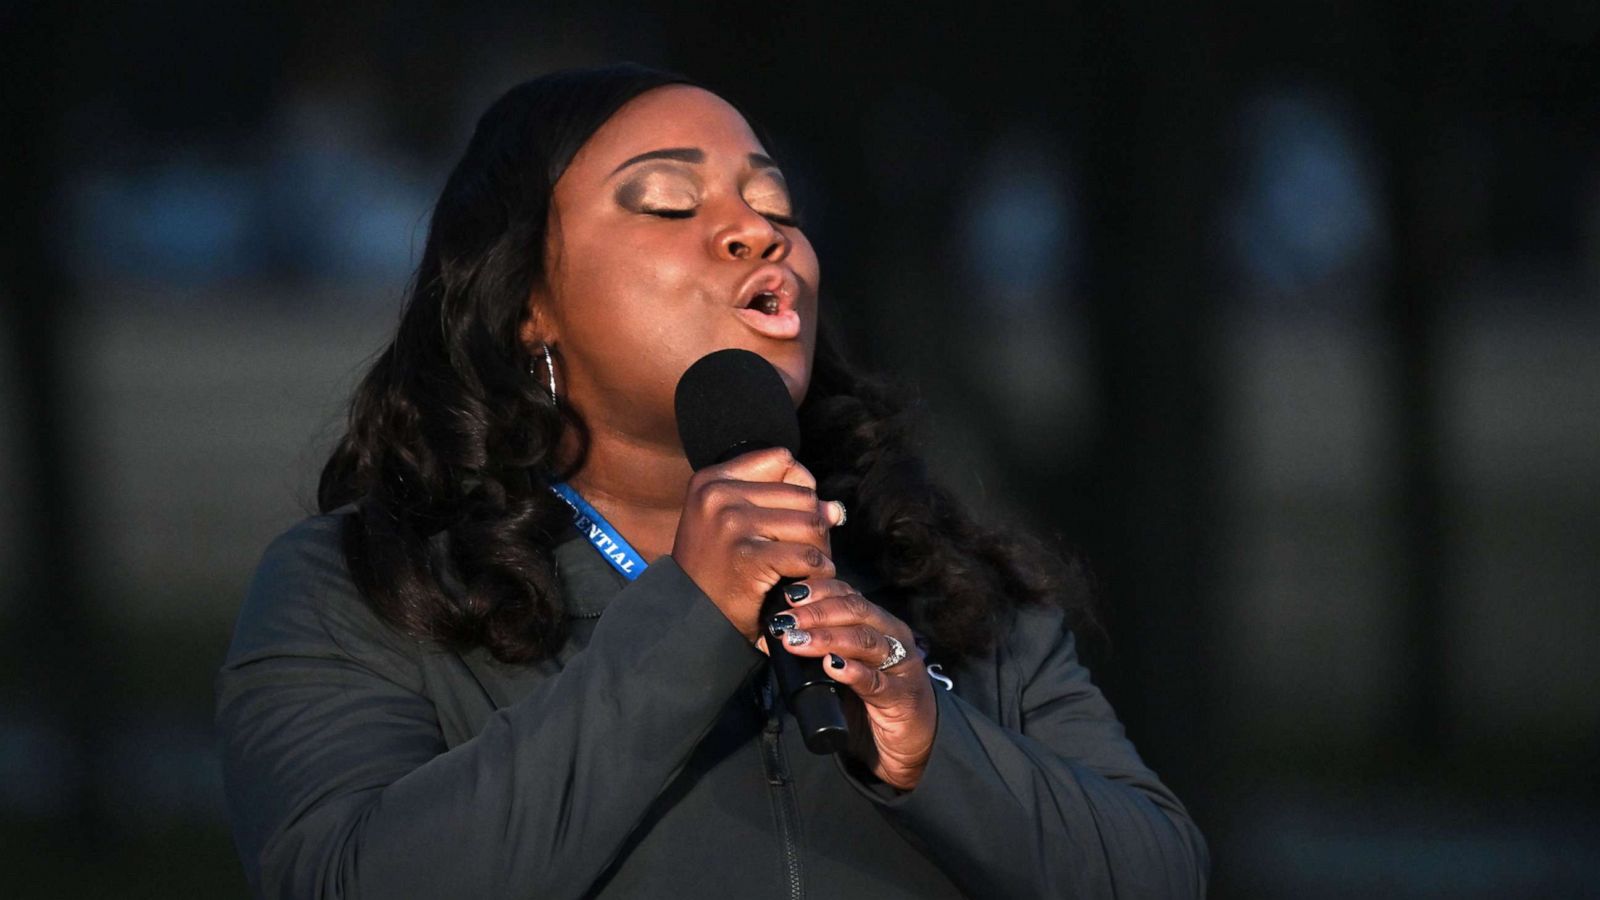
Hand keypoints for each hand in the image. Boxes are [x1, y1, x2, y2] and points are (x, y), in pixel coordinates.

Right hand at [670, 448, 845, 641]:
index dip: (800, 487)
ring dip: (820, 549)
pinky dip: (818, 571)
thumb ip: (780, 505)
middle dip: (816, 524)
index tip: (795, 515)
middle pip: (803, 494)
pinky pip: (807, 556)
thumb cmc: (715, 570)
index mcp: (713, 480)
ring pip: (811, 523)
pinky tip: (807, 581)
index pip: (781, 460)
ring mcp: (732, 524)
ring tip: (808, 567)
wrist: (689, 617)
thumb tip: (835, 509)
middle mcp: (719, 495)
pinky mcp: (749, 557)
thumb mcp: (732, 524)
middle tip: (808, 550)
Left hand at [767, 580, 935, 790]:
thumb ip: (826, 648)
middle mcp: (893, 637)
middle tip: (786, 621)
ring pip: (865, 640)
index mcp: (879, 624)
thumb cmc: (873, 700)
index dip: (819, 591)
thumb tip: (785, 633)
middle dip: (816, 613)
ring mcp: (900, 666)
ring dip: (827, 638)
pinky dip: (853, 671)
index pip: (849, 595)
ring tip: (798, 641)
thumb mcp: (848, 666)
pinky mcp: (902, 697)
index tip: (789, 595)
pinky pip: (876, 682)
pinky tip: (833, 666)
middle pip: (856, 612)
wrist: (911, 743)